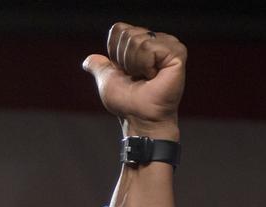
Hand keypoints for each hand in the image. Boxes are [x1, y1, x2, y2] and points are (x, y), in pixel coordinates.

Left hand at [83, 23, 185, 138]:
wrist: (140, 118)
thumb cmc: (126, 103)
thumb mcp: (107, 81)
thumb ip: (99, 67)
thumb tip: (89, 60)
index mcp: (141, 46)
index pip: (119, 30)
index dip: (115, 53)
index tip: (125, 72)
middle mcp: (156, 42)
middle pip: (128, 34)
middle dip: (125, 59)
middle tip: (137, 77)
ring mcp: (169, 46)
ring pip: (138, 40)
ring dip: (134, 64)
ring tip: (147, 77)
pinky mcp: (177, 52)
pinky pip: (148, 47)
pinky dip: (144, 65)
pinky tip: (155, 76)